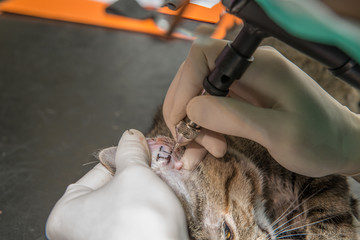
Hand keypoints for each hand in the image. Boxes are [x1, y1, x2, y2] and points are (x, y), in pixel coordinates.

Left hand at [46, 129, 187, 239]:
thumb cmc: (140, 223)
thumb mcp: (135, 174)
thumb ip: (130, 152)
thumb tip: (130, 138)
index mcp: (66, 213)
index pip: (97, 171)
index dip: (123, 157)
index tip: (139, 150)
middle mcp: (79, 231)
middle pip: (111, 188)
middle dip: (136, 175)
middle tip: (153, 166)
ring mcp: (101, 239)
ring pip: (125, 204)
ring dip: (143, 191)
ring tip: (159, 183)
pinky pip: (134, 220)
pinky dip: (147, 209)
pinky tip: (160, 204)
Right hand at [163, 39, 359, 176]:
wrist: (339, 145)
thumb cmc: (319, 139)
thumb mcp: (279, 133)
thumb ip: (235, 118)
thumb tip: (192, 108)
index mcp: (258, 66)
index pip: (203, 56)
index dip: (185, 84)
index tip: (182, 118)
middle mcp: (246, 69)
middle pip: (195, 76)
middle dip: (186, 110)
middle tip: (193, 142)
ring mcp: (243, 83)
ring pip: (199, 94)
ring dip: (193, 123)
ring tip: (205, 150)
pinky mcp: (242, 99)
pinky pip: (211, 107)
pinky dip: (203, 128)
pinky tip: (209, 146)